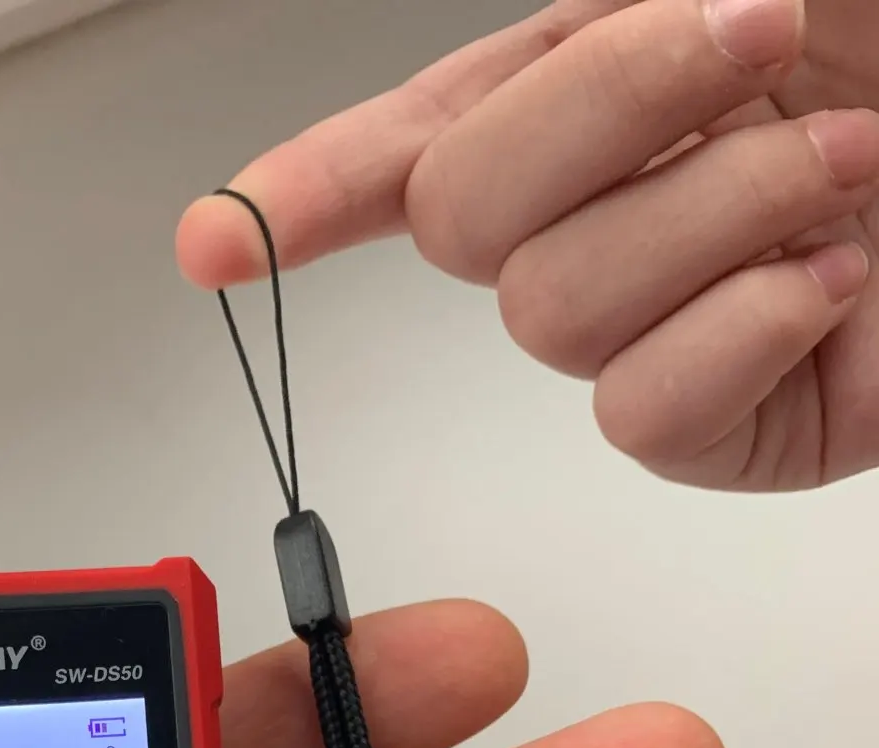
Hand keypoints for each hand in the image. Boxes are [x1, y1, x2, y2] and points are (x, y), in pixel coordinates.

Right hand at [178, 0, 878, 490]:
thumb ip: (587, 21)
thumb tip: (468, 79)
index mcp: (611, 84)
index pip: (414, 143)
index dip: (299, 190)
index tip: (209, 241)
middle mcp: (619, 206)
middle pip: (458, 221)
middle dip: (595, 112)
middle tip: (751, 39)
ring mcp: (670, 326)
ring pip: (548, 315)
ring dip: (710, 209)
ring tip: (843, 168)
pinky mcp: (734, 430)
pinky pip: (641, 410)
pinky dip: (736, 326)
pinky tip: (829, 277)